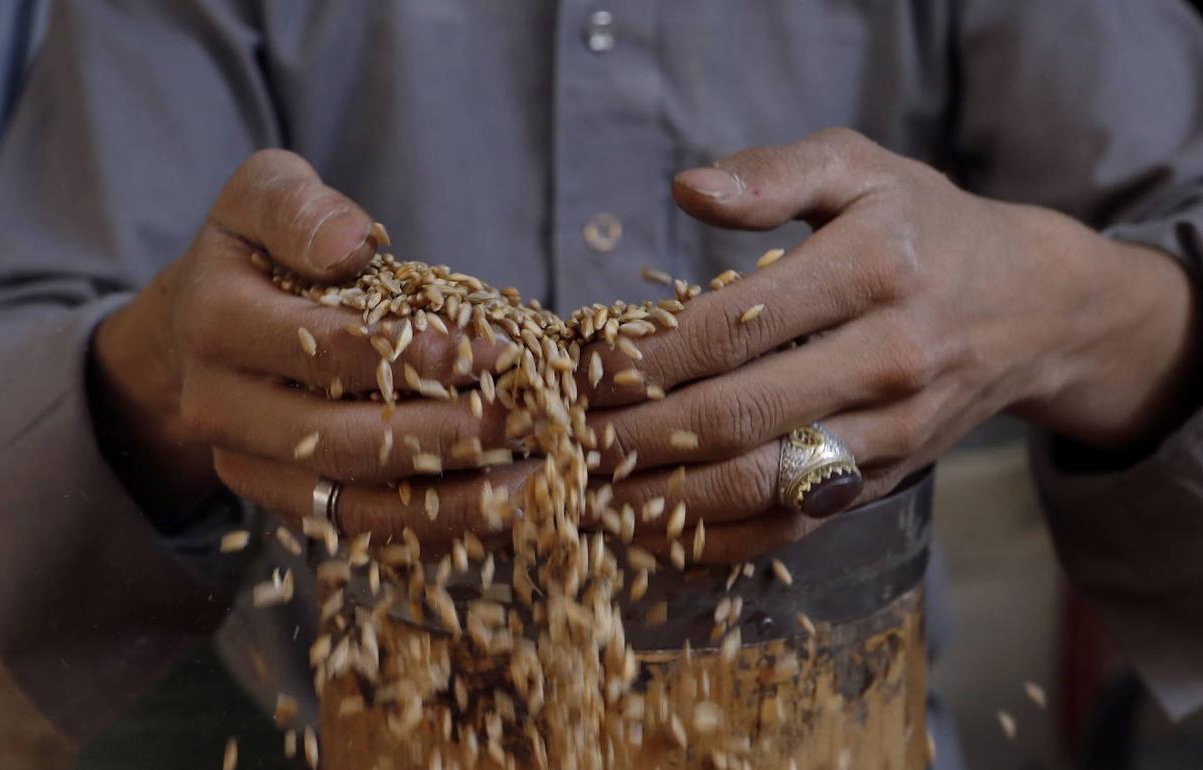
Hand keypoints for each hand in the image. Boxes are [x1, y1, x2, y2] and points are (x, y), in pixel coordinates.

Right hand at [92, 150, 514, 541]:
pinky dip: (431, 533)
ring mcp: (248, 469)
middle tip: (529, 420)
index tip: (504, 350)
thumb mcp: (264, 195)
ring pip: (352, 508)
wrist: (201, 329)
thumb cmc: (257, 252)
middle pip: (343, 442)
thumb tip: (351, 244)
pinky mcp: (282, 505)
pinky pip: (360, 533)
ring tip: (531, 482)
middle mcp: (219, 409)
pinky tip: (496, 511)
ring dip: (448, 505)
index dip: (425, 353)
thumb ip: (299, 206)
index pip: (333, 350)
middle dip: (447, 434)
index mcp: (216, 323)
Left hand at [583, 127, 1199, 559]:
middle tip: (566, 441)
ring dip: (664, 501)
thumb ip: (774, 173)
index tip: (582, 368)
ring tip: (592, 496)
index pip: (732, 325)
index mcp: (874, 269)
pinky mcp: (886, 480)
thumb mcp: (861, 169)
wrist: (1030, 307)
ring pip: (761, 485)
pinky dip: (719, 540)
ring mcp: (892, 432)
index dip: (644, 355)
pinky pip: (794, 527)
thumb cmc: (923, 228)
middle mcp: (889, 359)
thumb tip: (684, 189)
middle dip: (635, 436)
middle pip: (736, 415)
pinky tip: (657, 534)